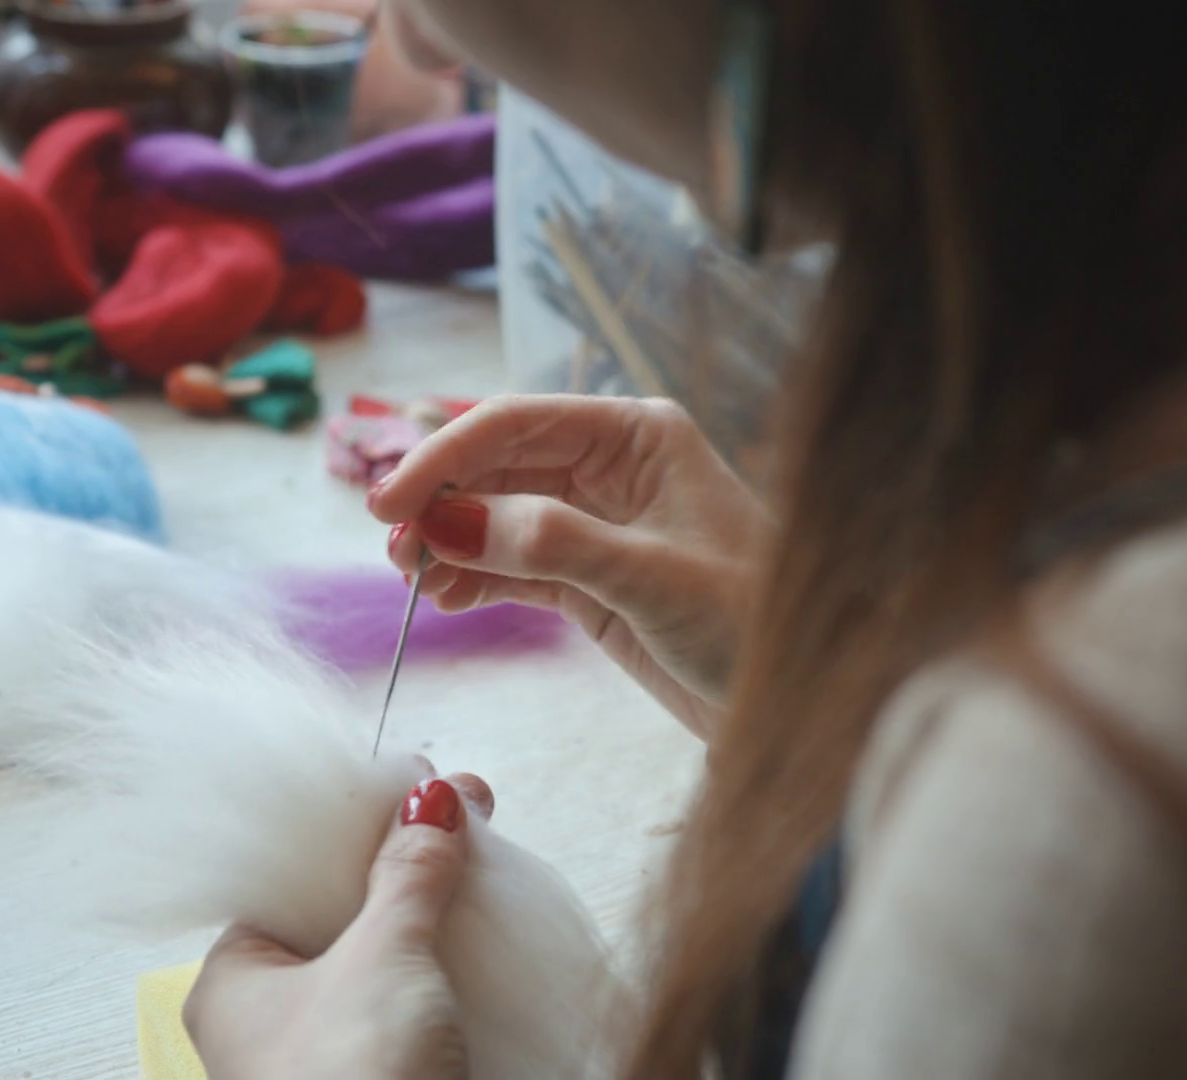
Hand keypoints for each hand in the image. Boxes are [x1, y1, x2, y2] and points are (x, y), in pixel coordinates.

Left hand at [185, 773, 494, 1079]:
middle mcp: (267, 1022)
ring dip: (431, 914)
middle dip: (406, 862)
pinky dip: (444, 970)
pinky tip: (487, 936)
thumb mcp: (385, 954)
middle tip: (469, 811)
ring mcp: (324, 1058)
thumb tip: (431, 799)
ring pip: (379, 962)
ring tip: (486, 859)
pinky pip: (410, 1008)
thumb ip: (409, 872)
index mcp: (231, 981)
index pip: (289, 872)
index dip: (354, 823)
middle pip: (340, 913)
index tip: (417, 784)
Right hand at [368, 395, 770, 737]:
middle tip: (394, 553)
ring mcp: (597, 522)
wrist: (797, 703)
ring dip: (450, 543)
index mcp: (637, 435)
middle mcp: (612, 467)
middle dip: (439, 503)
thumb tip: (449, 522)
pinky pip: (513, 565)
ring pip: (496, 517)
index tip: (389, 502)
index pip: (515, 424)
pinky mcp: (590, 579)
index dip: (443, 456)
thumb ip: (549, 544)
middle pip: (497, 466)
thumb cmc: (751, 624)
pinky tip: (447, 600)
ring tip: (414, 583)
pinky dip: (475, 578)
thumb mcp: (650, 578)